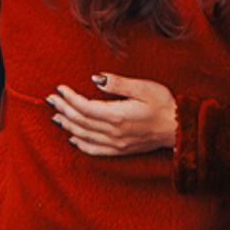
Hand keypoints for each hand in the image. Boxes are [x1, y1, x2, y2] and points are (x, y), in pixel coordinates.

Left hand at [48, 73, 176, 157]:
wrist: (179, 128)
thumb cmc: (163, 104)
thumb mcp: (143, 87)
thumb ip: (118, 84)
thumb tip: (95, 79)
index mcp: (117, 116)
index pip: (85, 107)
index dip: (69, 98)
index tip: (59, 88)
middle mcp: (113, 133)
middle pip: (80, 121)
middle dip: (63, 109)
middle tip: (50, 99)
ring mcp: (116, 144)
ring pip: (84, 136)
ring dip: (68, 125)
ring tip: (55, 115)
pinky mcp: (120, 150)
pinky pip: (95, 150)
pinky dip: (80, 144)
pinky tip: (72, 138)